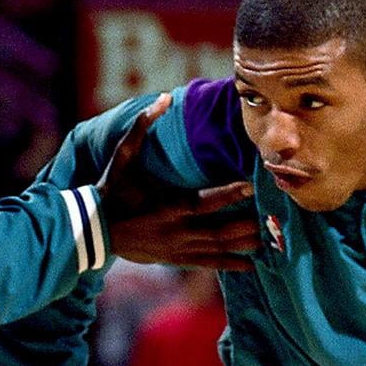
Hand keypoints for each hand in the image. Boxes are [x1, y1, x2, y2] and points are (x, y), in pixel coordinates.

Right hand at [97, 96, 260, 268]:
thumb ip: (142, 127)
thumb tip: (163, 98)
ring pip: (216, 248)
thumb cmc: (113, 189)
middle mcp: (176, 231)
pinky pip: (208, 264)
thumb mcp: (123, 157)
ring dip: (243, 244)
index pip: (204, 201)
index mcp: (167, 206)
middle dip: (245, 224)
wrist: (94, 229)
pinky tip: (251, 267)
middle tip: (271, 217)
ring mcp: (177, 248)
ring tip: (268, 239)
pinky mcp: (175, 259)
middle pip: (218, 230)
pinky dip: (230, 265)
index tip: (251, 186)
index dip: (228, 194)